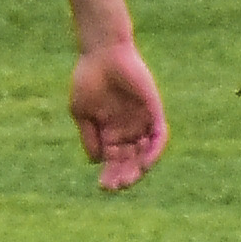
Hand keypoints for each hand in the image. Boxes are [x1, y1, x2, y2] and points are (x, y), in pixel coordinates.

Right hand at [67, 41, 167, 191]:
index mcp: (110, 130)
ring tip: (129, 179)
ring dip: (138, 168)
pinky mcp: (153, 112)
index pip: (114, 159)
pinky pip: (158, 136)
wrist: (102, 54)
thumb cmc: (88, 80)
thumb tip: (97, 160)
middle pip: (130, 159)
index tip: (102, 186)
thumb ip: (89, 136)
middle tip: (117, 186)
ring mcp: (142, 121)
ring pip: (145, 152)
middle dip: (123, 174)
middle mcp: (128, 129)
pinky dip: (154, 150)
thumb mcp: (82, 112)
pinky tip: (145, 162)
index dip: (109, 173)